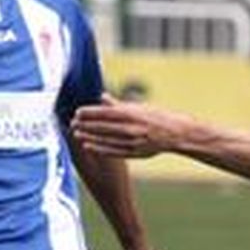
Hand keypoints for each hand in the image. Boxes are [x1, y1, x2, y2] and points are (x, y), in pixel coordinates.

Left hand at [72, 99, 190, 158]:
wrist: (177, 134)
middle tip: (72, 124)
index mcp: (131, 114)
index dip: (89, 113)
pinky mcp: (134, 152)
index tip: (77, 112)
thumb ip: (118, 105)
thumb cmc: (157, 117)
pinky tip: (88, 147)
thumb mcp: (139, 107)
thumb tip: (102, 97)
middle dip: (85, 125)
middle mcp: (130, 127)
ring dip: (89, 137)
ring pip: (105, 139)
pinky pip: (113, 151)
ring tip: (76, 135)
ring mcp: (132, 141)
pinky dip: (99, 149)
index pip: (104, 112)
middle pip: (102, 126)